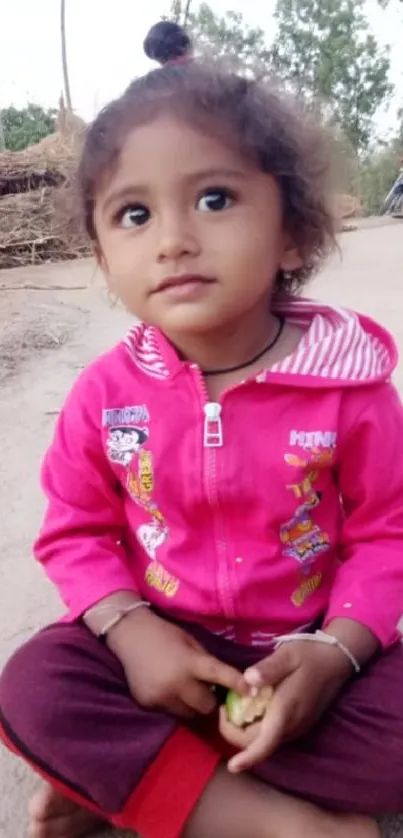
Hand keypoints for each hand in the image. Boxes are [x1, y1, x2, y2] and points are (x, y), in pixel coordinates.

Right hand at [107, 607, 243, 718]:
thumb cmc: (164, 633)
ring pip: (189, 715)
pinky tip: (168, 690)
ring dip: (193, 706)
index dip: (237, 684)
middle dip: (211, 701)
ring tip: (188, 691)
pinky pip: (170, 712)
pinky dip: (175, 705)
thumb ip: (206, 661)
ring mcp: (160, 696)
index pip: (218, 675)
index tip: (252, 692)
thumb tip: (225, 680)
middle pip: (205, 706)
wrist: (129, 635)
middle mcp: (175, 683)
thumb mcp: (190, 641)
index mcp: (189, 662)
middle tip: (209, 691)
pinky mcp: (148, 704)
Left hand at [219, 636, 352, 772]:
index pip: (265, 744)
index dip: (248, 758)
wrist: (337, 658)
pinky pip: (274, 734)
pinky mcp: (299, 724)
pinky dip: (258, 728)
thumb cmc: (310, 654)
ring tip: (232, 707)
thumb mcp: (287, 655)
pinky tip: (252, 708)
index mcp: (286, 711)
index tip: (232, 767)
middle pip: (258, 743)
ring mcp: (297, 727)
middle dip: (235, 733)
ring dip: (246, 732)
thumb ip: (268, 669)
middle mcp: (292, 726)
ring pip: (266, 740)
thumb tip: (247, 680)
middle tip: (222, 708)